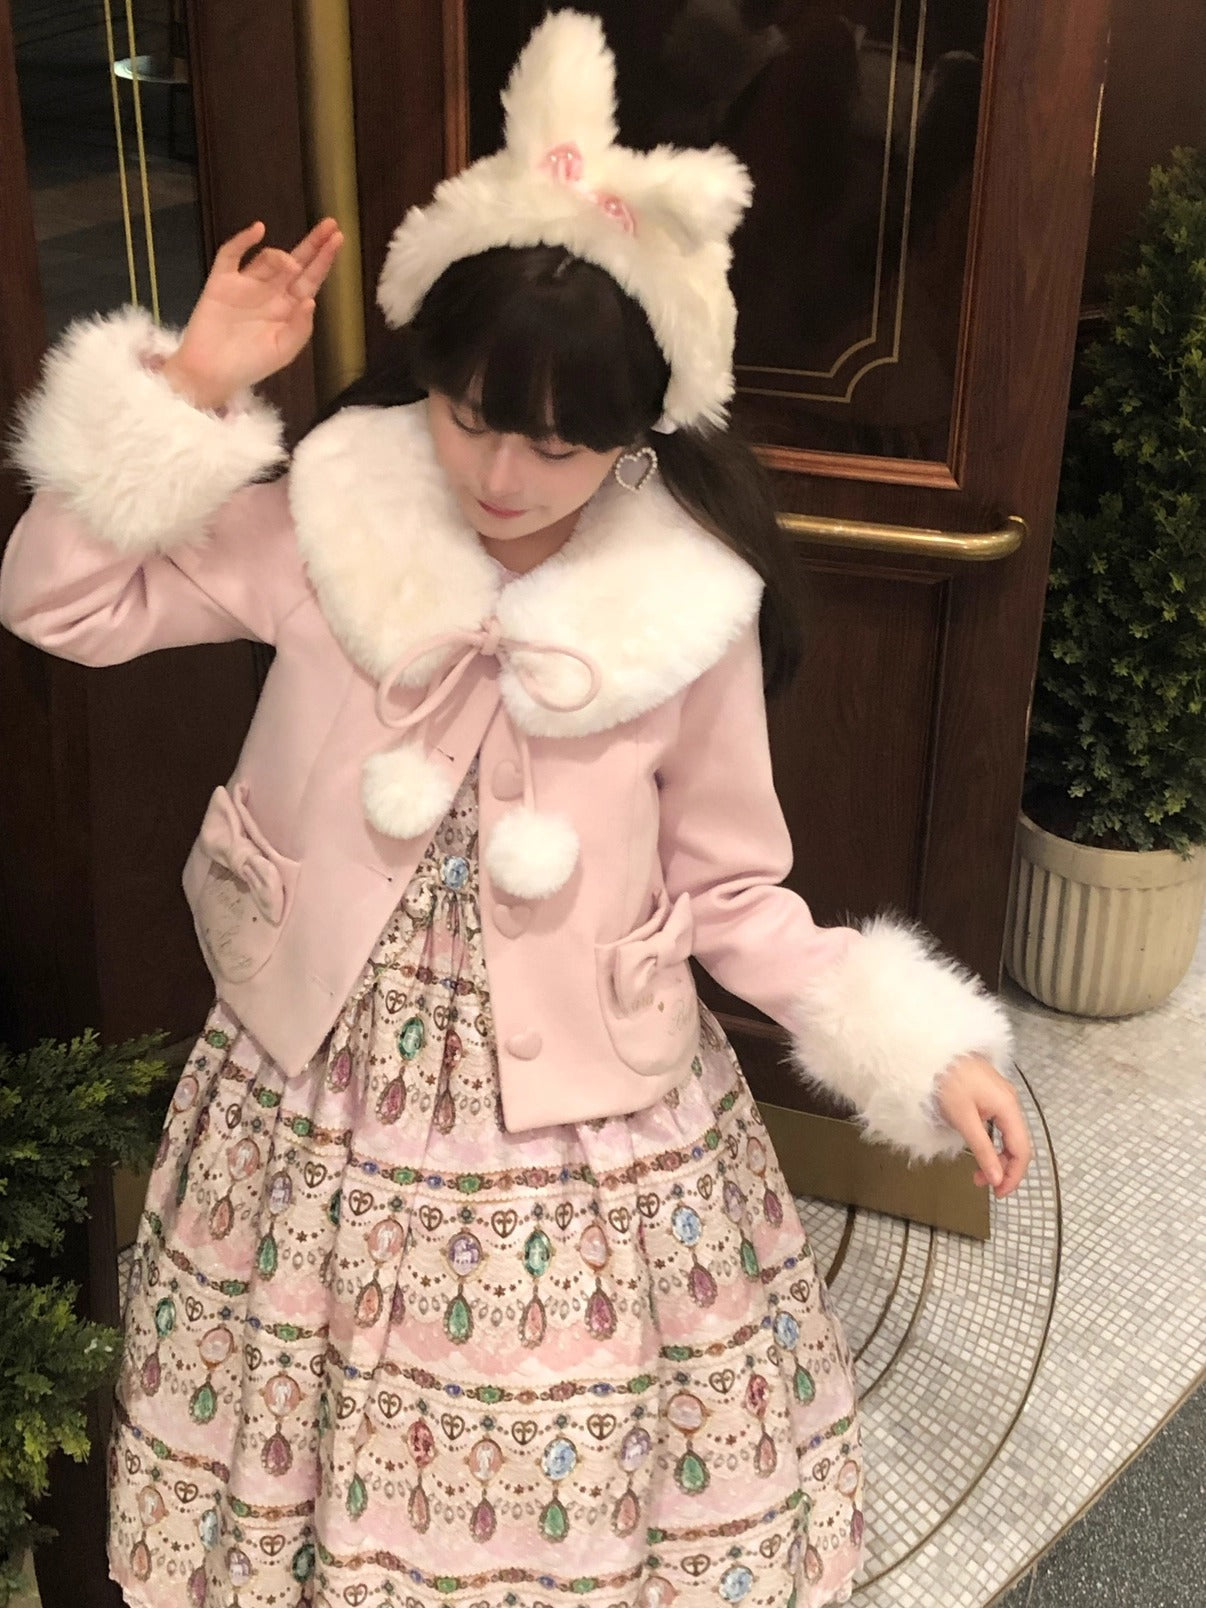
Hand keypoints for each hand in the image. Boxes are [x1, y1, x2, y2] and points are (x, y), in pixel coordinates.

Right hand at [161, 218, 343, 409]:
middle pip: (295, 262)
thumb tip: (311, 301)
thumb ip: (300, 328)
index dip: (324, 260)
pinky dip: (242, 241)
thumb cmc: (249, 365)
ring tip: (290, 265)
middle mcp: (270, 292)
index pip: (311, 279)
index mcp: (288, 309)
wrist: (210, 373)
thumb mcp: (282, 351)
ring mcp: (246, 284)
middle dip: (312, 244)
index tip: (338, 239)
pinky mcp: (221, 281)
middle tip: (330, 224)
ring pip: (267, 259)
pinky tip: (257, 231)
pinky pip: (231, 255)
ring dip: (280, 256)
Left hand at [937, 1053, 1032, 1197]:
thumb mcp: (963, 1119)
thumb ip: (982, 1149)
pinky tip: (979, 1148)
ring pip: (1007, 1134)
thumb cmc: (946, 1079)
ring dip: (996, 1156)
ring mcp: (1000, 1097)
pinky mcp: (988, 1094)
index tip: (999, 1193)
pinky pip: (997, 1123)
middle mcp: (1009, 1101)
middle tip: (984, 1184)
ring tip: (978, 1171)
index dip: (1013, 1175)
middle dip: (1004, 1167)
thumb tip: (996, 1177)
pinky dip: (991, 1141)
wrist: (932, 1051)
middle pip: (1017, 1143)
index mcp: (1008, 1106)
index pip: (1021, 1150)